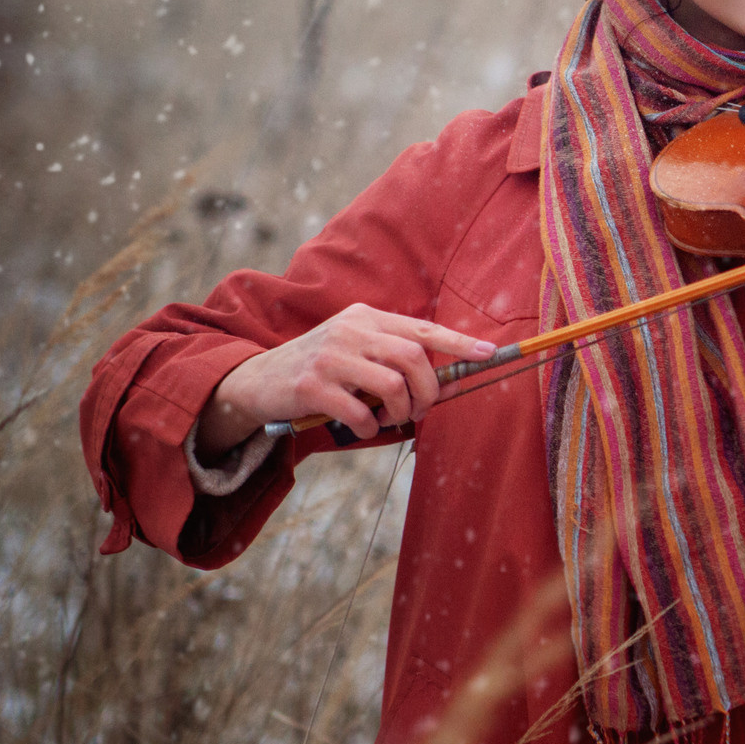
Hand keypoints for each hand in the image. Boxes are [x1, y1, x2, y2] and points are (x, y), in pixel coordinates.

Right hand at [198, 304, 495, 455]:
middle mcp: (350, 330)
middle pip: (413, 358)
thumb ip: (388, 355)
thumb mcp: (351, 348)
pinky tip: (363, 427)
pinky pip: (360, 412)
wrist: (255, 380)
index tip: (489, 353)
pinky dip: (371, 426)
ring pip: (392, 385)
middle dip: (429, 390)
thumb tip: (439, 382)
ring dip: (402, 411)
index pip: (421, 329)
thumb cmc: (316, 369)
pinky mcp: (311, 385)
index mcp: (365, 317)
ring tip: (392, 419)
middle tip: (422, 410)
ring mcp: (330, 356)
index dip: (458, 343)